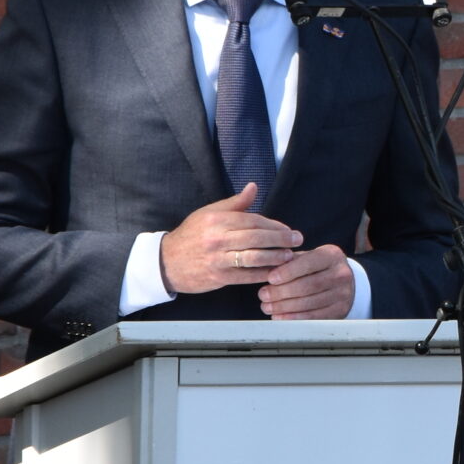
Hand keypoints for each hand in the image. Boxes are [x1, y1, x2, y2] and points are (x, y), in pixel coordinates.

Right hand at [159, 184, 301, 294]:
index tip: (288, 229)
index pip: (252, 220)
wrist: (166, 262)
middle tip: (297, 240)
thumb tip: (254, 187)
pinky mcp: (218, 277)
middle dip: (280, 239)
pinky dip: (263, 274)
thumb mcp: (209, 213)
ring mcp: (217, 259)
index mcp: (216, 219)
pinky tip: (275, 273)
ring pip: (253, 257)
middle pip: (256, 237)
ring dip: (275, 257)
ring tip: (290, 257)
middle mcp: (217, 238)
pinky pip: (246, 276)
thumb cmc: (192, 236)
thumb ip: (235, 203)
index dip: (274, 225)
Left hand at [260, 244, 355, 320]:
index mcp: (332, 256)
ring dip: (284, 307)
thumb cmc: (319, 268)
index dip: (288, 272)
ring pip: (309, 303)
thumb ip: (290, 262)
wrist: (345, 282)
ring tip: (267, 306)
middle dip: (282, 292)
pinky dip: (293, 318)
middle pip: (308, 285)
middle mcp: (341, 274)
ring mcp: (342, 294)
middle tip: (263, 295)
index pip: (308, 263)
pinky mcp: (339, 311)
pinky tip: (280, 316)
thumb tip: (267, 270)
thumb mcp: (309, 257)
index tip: (270, 278)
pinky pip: (313, 317)